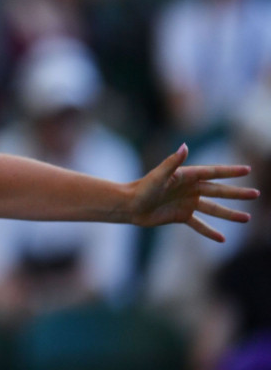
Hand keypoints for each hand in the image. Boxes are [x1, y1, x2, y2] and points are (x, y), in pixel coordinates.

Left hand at [129, 144, 259, 241]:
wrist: (130, 206)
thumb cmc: (143, 188)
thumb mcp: (159, 175)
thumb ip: (173, 161)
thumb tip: (185, 146)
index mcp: (187, 176)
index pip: (213, 173)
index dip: (230, 172)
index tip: (247, 170)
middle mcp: (190, 189)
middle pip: (218, 191)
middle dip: (237, 193)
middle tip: (256, 194)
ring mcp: (187, 203)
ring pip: (213, 209)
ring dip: (230, 214)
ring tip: (247, 219)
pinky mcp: (181, 216)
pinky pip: (199, 225)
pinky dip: (209, 231)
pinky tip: (222, 239)